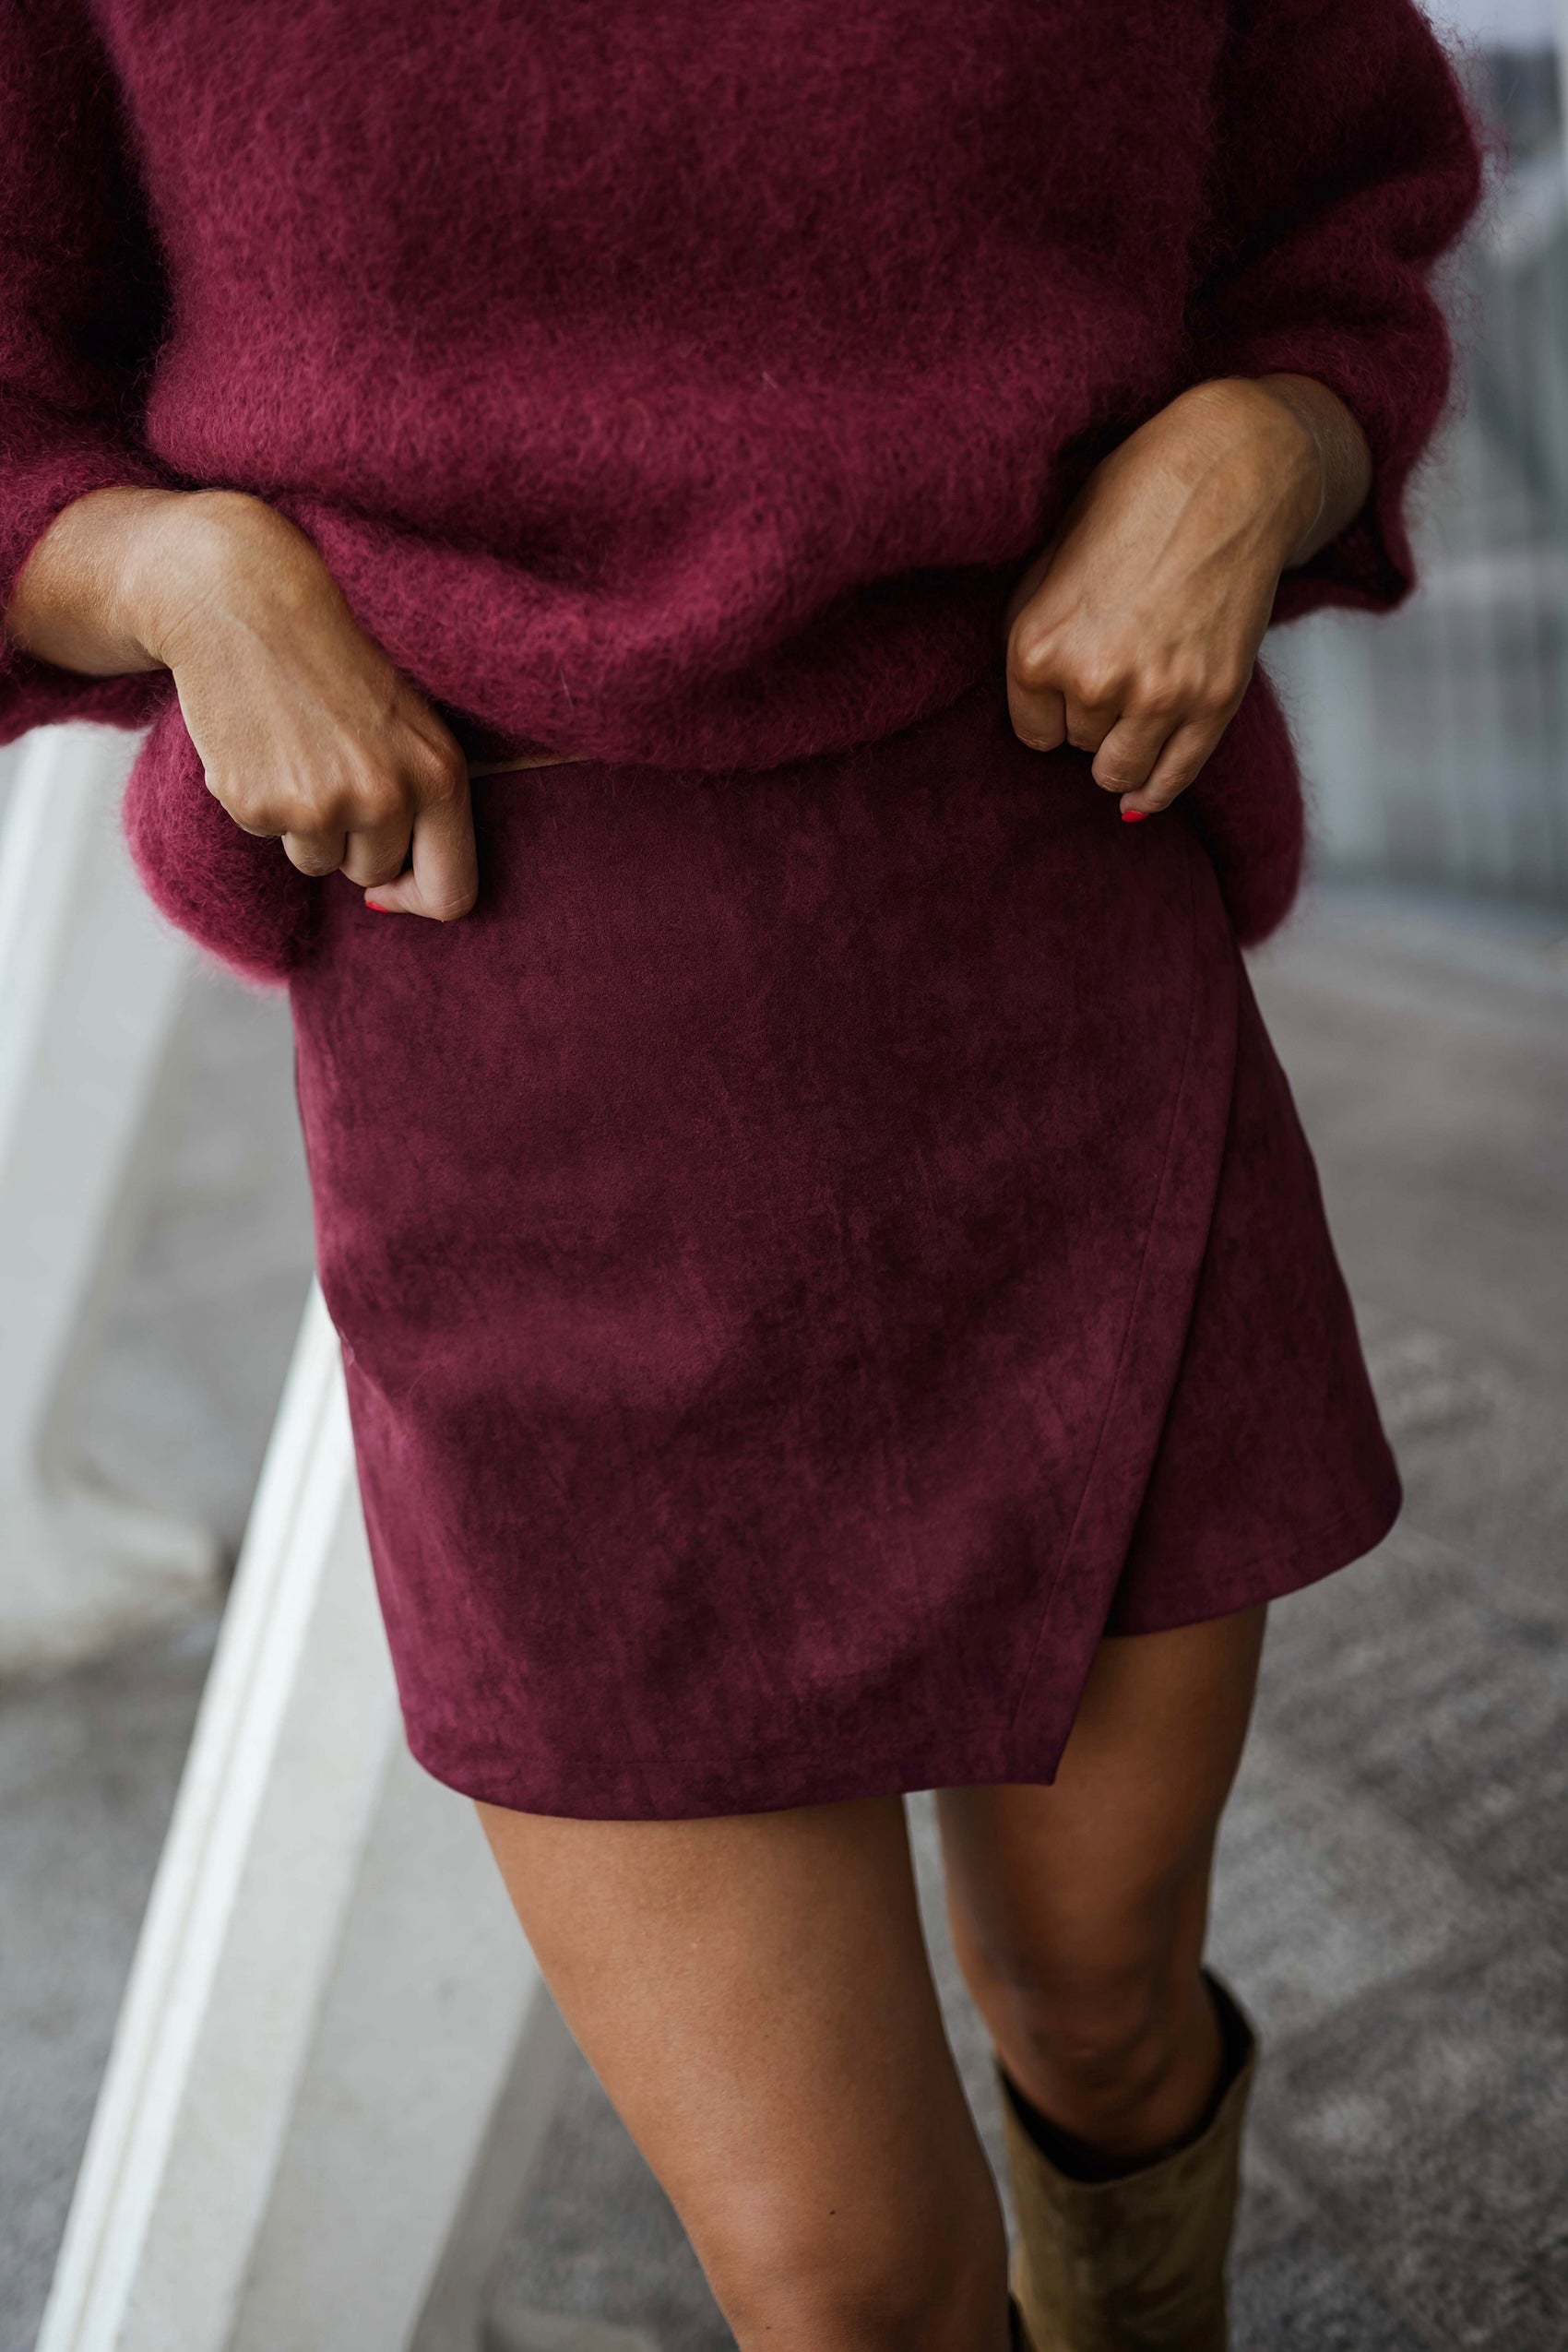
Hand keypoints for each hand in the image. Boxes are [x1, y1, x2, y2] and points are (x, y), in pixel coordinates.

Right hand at [7, 486, 474, 918]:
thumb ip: (421, 805)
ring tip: (298, 749)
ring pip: (317, 862)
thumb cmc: (336, 662)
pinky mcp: (258, 805)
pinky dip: (260, 800)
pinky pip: (266, 835)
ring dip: (305, 822)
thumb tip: (387, 899)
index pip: (451, 893)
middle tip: (332, 765)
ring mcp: (320, 805)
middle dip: (352, 838)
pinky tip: (262, 742)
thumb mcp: (409, 725)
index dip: (418, 896)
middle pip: (373, 873)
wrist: (247, 602)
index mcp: (441, 777)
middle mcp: (387, 798)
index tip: (393, 882)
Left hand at [1004, 376, 1366, 819]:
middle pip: (1076, 743)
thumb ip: (1033, 626)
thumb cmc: (1136, 498)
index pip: (1031, 728)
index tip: (1069, 677)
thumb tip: (1027, 696)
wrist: (1234, 471)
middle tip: (1116, 661)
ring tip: (1129, 714)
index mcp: (1037, 646)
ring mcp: (1158, 695)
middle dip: (1089, 712)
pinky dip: (1153, 791)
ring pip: (1118, 771)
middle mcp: (1093, 680)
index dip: (1049, 703)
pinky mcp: (1215, 700)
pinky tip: (1140, 795)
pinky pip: (1172, 778)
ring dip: (1120, 750)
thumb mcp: (1054, 554)